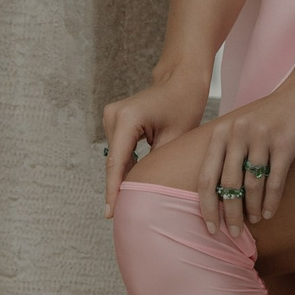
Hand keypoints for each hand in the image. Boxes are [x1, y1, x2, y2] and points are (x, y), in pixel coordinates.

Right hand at [103, 69, 211, 215]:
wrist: (181, 78)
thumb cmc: (185, 104)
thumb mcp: (175, 139)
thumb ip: (156, 165)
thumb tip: (143, 192)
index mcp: (128, 119)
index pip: (118, 162)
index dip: (114, 190)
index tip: (110, 213)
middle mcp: (113, 115)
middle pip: (115, 161)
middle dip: (120, 187)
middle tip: (123, 216)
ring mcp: (111, 116)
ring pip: (117, 157)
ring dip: (125, 176)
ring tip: (132, 202)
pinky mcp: (115, 119)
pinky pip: (120, 150)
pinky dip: (128, 165)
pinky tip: (134, 183)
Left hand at [198, 72, 294, 237]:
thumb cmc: (274, 116)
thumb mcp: (243, 127)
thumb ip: (228, 151)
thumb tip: (218, 192)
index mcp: (222, 132)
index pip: (207, 177)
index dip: (206, 207)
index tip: (210, 228)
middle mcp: (238, 133)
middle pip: (228, 185)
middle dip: (229, 214)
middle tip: (233, 233)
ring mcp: (262, 137)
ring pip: (252, 185)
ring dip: (251, 209)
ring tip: (253, 222)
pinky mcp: (285, 142)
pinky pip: (275, 180)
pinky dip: (271, 201)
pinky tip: (268, 213)